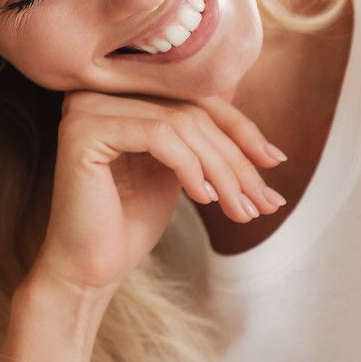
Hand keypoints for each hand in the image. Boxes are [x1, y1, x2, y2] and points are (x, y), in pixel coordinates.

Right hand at [30, 90, 286, 298]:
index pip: (194, 96)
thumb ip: (205, 139)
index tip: (276, 162)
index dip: (241, 128)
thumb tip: (267, 134)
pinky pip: (158, 136)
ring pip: (180, 123)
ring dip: (222, 169)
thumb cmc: (129, 222)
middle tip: (264, 200)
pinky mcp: (84, 131)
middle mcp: (97, 92)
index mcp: (118, 95)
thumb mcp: (180, 171)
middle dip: (236, 157)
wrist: (89, 269)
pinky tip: (204, 199)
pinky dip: (191, 167)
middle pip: (190, 109)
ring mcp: (86, 108)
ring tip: (240, 209)